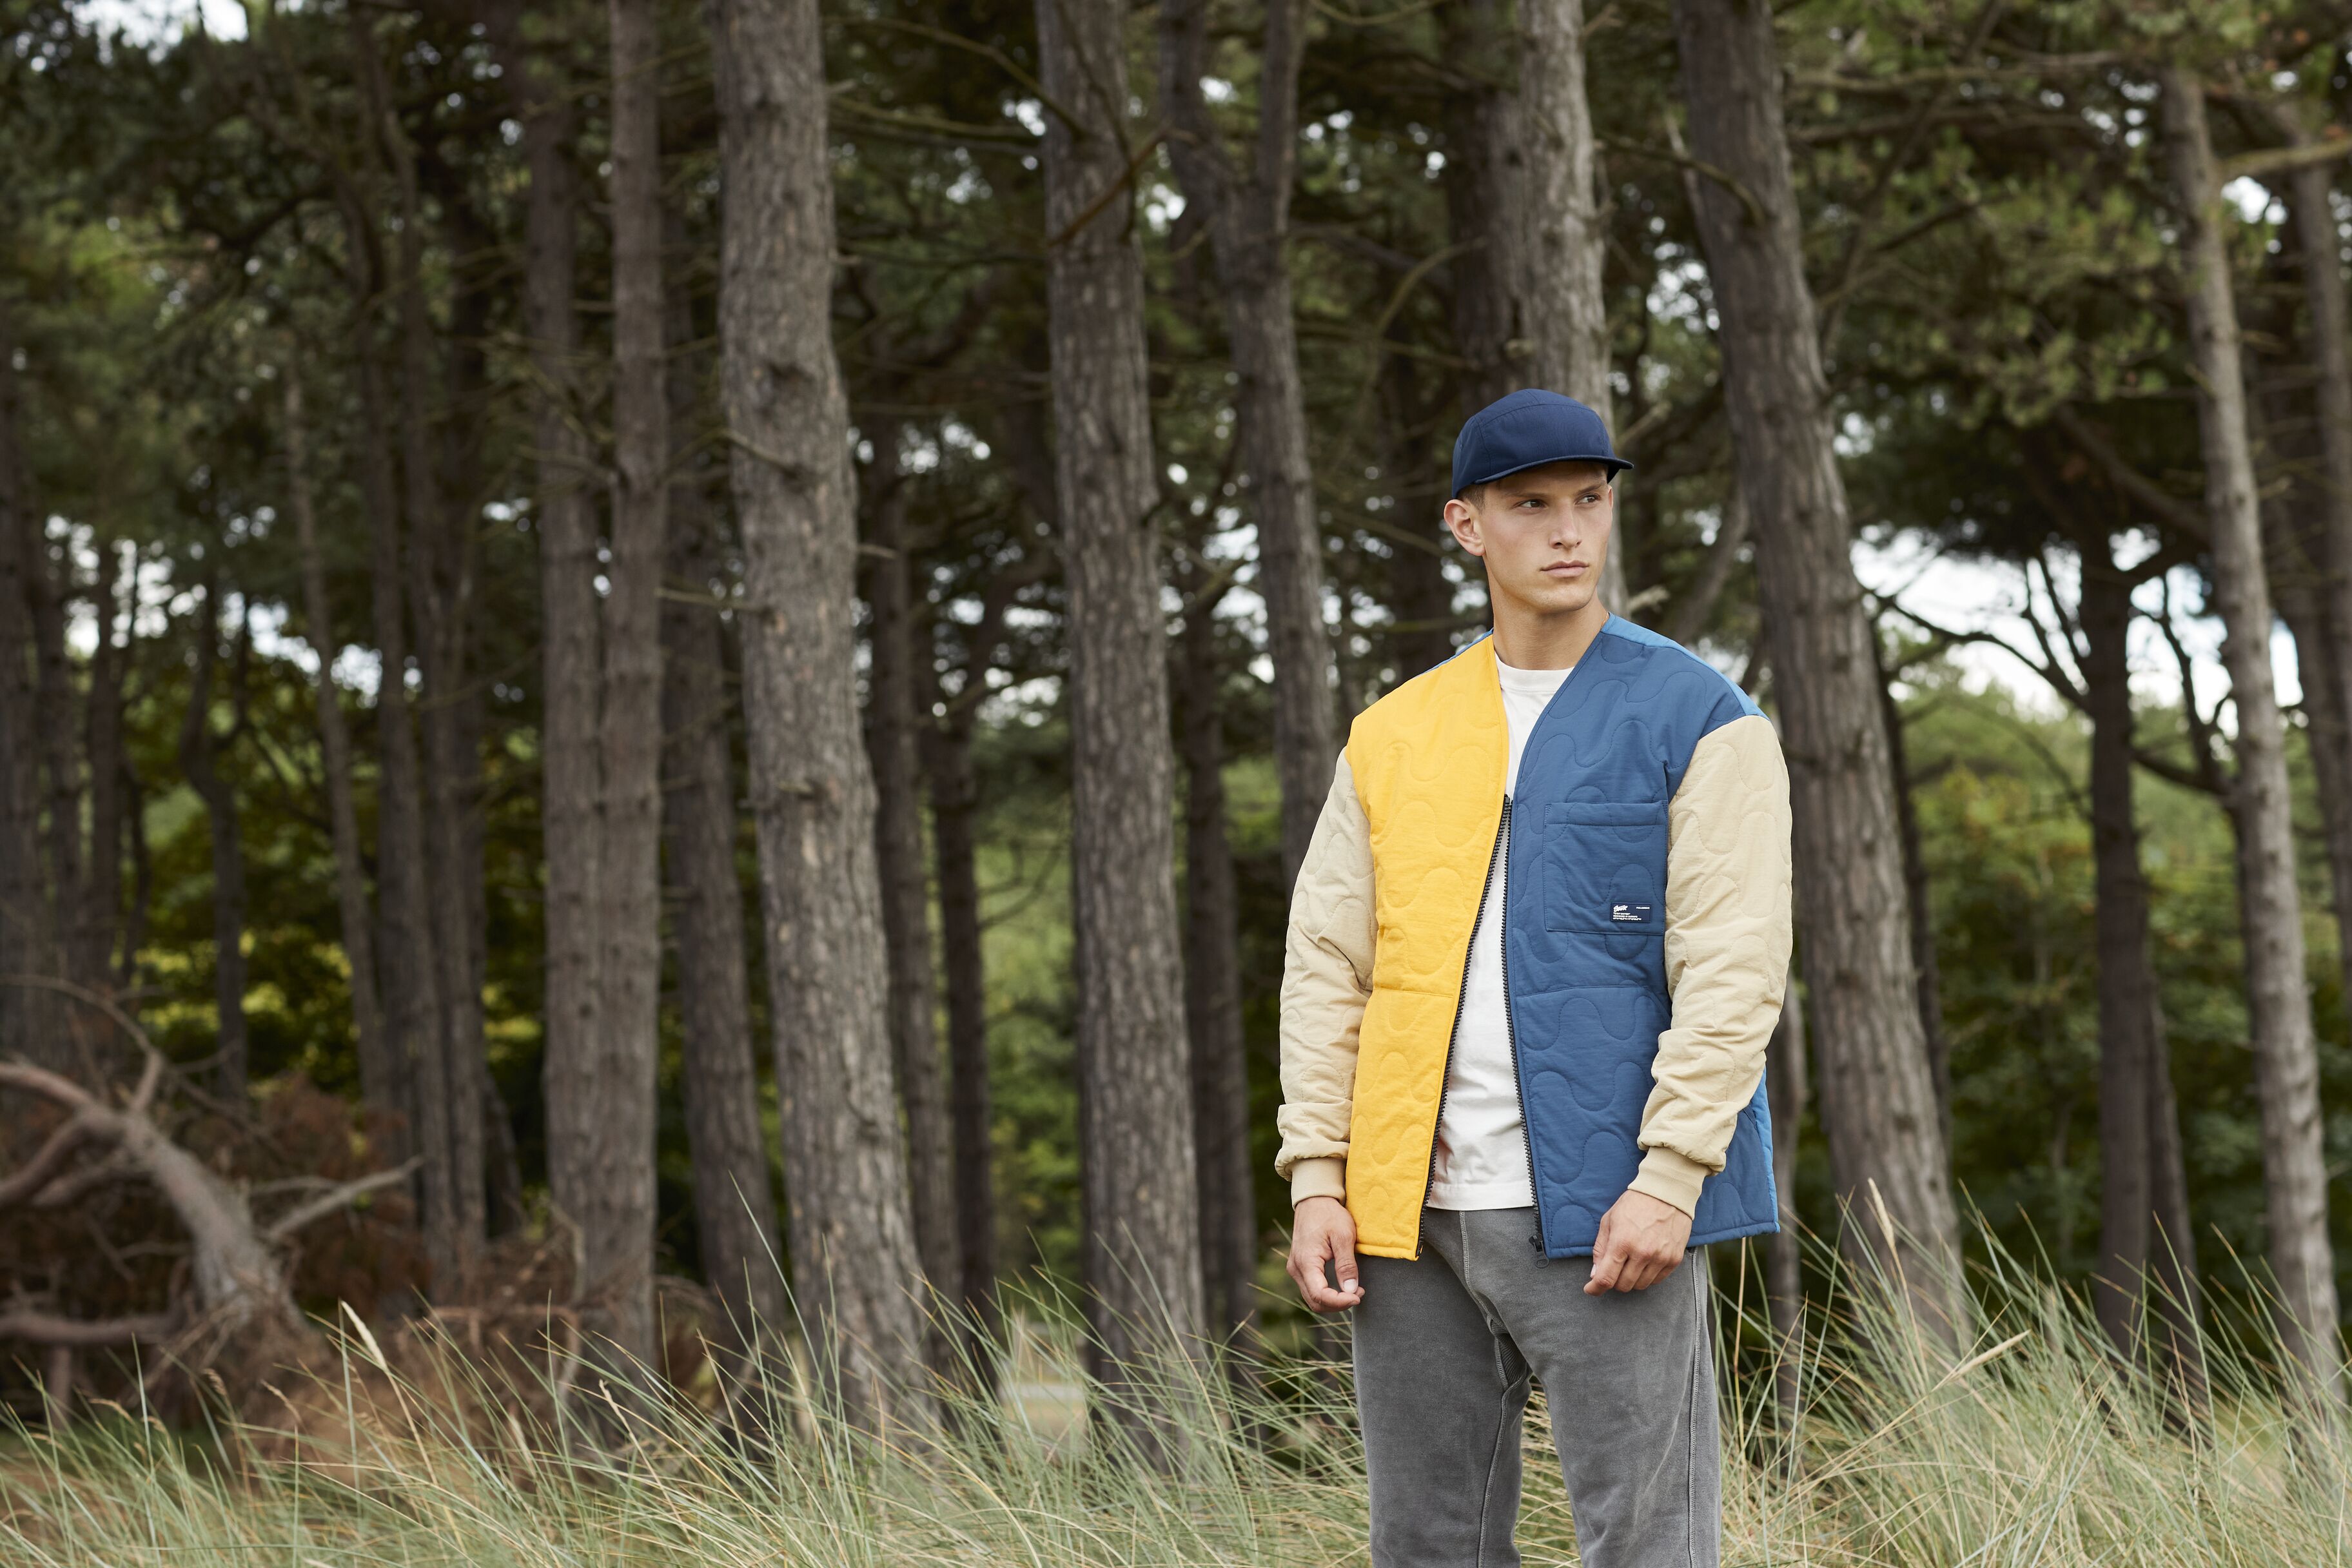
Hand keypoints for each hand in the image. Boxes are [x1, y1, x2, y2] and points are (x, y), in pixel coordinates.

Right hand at [1287, 1196, 1363, 1311]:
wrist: (1314, 1200)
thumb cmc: (1329, 1214)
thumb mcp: (1343, 1236)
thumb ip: (1346, 1265)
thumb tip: (1351, 1291)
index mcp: (1305, 1261)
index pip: (1320, 1295)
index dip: (1340, 1302)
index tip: (1359, 1297)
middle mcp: (1296, 1268)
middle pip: (1315, 1301)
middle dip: (1338, 1304)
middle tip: (1359, 1294)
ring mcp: (1296, 1268)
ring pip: (1313, 1298)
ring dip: (1334, 1301)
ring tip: (1355, 1291)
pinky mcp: (1300, 1267)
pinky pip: (1312, 1289)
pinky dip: (1328, 1294)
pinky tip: (1344, 1286)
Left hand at [1585, 1189, 1692, 1294]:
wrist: (1666, 1193)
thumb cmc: (1634, 1204)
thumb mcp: (1609, 1220)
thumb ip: (1600, 1248)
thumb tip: (1595, 1274)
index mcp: (1622, 1242)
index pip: (1606, 1278)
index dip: (1595, 1288)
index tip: (1591, 1289)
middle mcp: (1642, 1253)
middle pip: (1623, 1285)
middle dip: (1613, 1281)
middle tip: (1613, 1269)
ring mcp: (1660, 1258)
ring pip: (1640, 1286)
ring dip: (1630, 1279)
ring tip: (1629, 1262)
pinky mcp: (1674, 1260)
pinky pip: (1656, 1281)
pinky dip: (1646, 1276)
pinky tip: (1644, 1262)